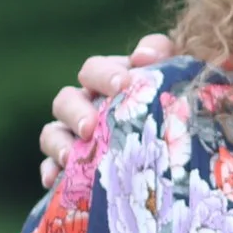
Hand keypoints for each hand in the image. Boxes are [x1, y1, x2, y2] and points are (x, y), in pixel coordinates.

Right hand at [37, 33, 173, 187]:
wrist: (182, 146)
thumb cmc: (176, 102)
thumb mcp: (173, 73)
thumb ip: (161, 52)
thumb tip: (143, 55)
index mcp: (108, 80)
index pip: (93, 69)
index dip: (103, 74)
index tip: (122, 85)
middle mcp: (86, 104)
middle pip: (66, 100)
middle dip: (76, 112)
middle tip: (91, 126)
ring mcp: (75, 135)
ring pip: (52, 132)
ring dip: (58, 143)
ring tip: (70, 157)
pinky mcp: (72, 164)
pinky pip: (51, 167)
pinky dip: (50, 171)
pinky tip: (54, 180)